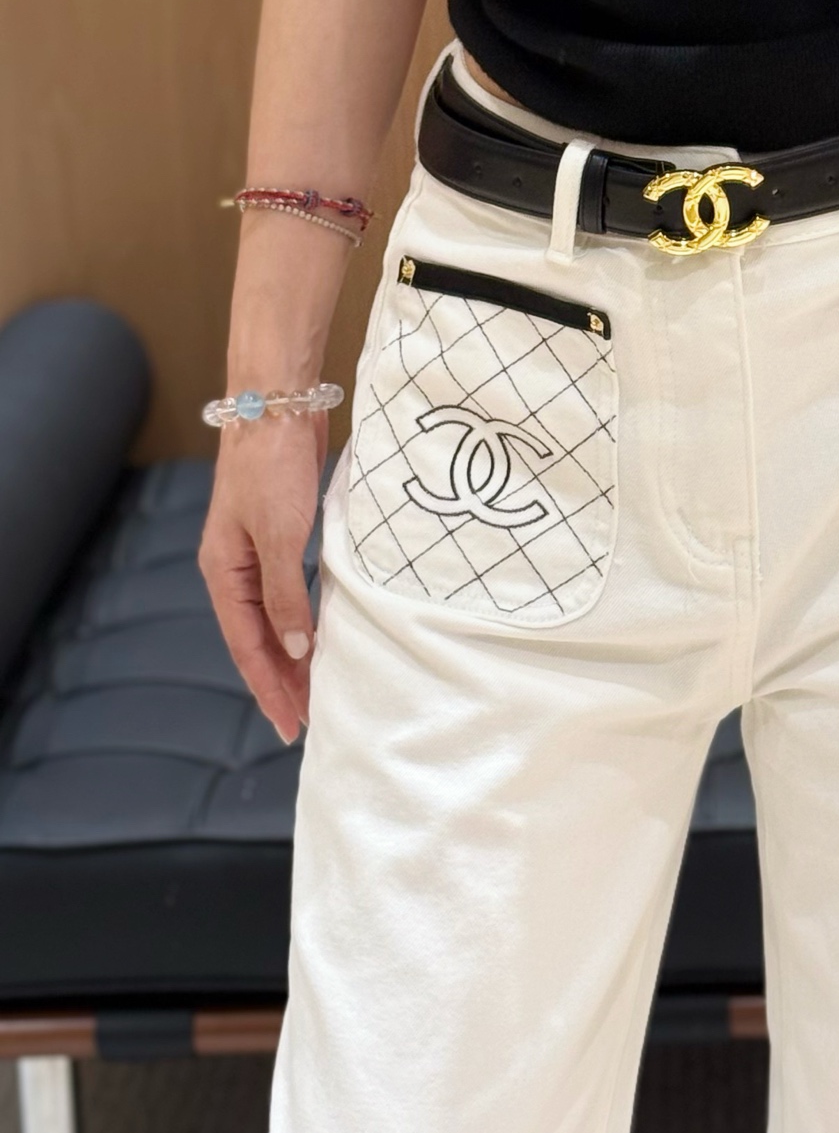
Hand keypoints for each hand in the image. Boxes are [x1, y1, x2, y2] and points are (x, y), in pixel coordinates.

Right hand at [199, 411, 329, 743]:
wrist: (276, 406)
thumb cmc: (271, 466)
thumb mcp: (280, 536)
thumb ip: (287, 596)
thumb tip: (296, 648)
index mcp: (223, 573)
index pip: (246, 647)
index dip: (269, 688)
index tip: (292, 726)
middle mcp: (235, 570)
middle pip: (258, 640)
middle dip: (282, 682)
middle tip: (310, 722)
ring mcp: (256, 555)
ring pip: (275, 621)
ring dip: (294, 657)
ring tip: (317, 692)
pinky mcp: (280, 539)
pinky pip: (290, 596)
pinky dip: (304, 623)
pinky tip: (320, 640)